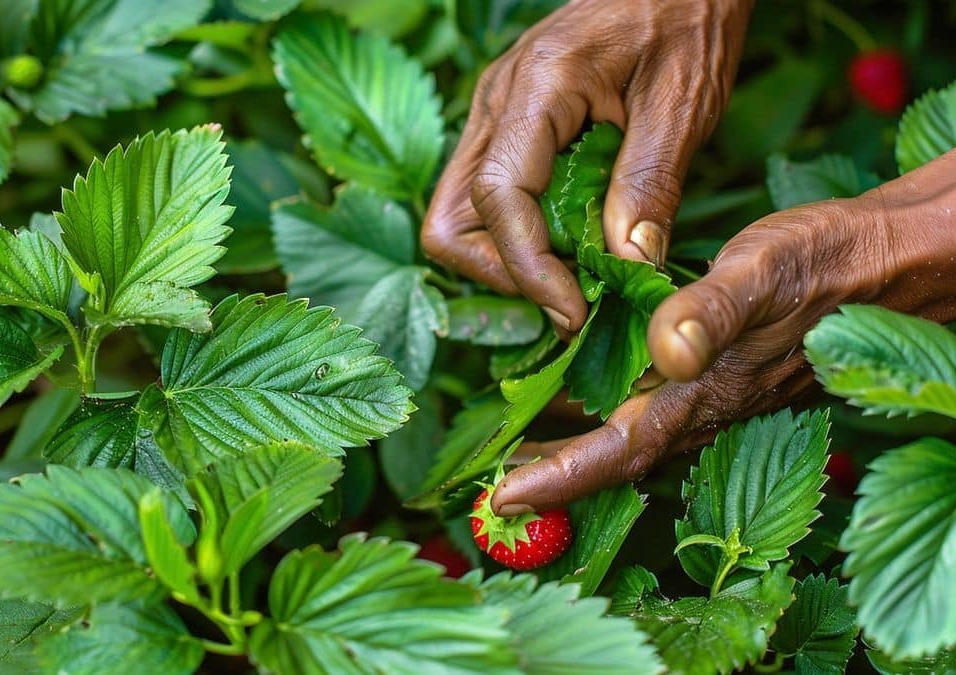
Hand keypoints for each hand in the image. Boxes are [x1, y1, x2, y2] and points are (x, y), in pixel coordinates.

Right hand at [422, 0, 752, 330]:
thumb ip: (650, 183)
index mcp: (537, 87)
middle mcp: (495, 103)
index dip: (528, 268)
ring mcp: (493, 116)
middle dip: (502, 272)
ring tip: (577, 273)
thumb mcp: (684, 102)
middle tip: (571, 294)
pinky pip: (488, 200)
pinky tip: (574, 241)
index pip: (497, 198)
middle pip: (450, 222)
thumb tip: (627, 265)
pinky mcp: (506, 129)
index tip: (575, 310)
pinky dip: (522, 236)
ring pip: (460, 217)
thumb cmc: (685, 19)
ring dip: (510, 259)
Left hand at [490, 150, 955, 514]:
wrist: (890, 263)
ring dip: (571, 445)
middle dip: (552, 475)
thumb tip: (665, 351)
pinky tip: (574, 390)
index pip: (618, 451)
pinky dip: (602, 410)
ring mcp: (713, 395)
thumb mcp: (766, 270)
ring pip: (629, 435)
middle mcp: (704, 407)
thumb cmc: (829, 263)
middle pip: (614, 458)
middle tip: (486, 484)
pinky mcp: (720, 374)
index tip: (500, 499)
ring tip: (512, 443)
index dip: (558, 478)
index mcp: (705, 392)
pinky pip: (649, 408)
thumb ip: (713, 311)